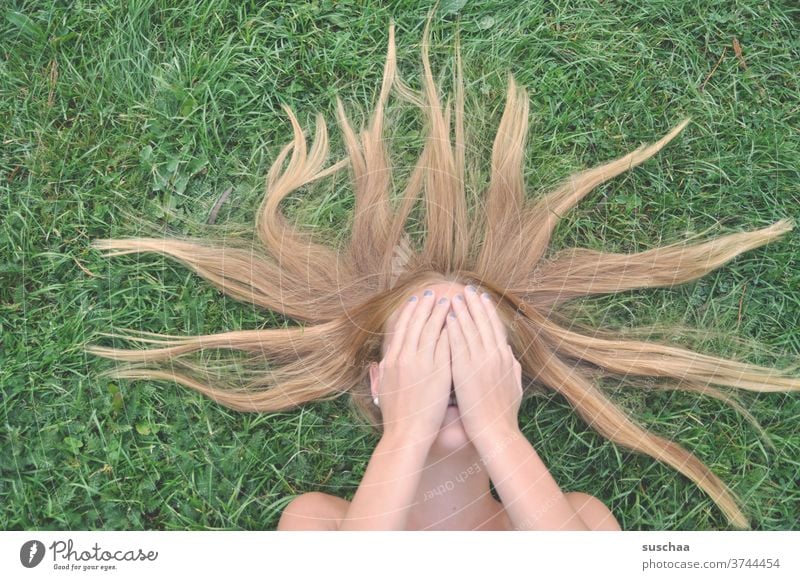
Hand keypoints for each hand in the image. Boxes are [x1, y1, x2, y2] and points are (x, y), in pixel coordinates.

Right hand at [371, 289, 451, 444]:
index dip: (409, 313)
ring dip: (439, 313)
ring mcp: (421, 363)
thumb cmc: (396, 417)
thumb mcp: (382, 390)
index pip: (401, 329)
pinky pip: (445, 345)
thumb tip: (378, 364)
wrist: (405, 434)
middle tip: (431, 292)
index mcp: (391, 361)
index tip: (415, 300)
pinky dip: (450, 331)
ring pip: (431, 330)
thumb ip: (381, 374)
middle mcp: (404, 358)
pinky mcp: (437, 372)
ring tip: (447, 300)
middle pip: (415, 324)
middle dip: (424, 306)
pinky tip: (458, 321)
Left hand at [446, 286, 522, 443]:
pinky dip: (453, 329)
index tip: (482, 298)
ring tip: (454, 297)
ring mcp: (480, 362)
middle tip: (467, 289)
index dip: (488, 312)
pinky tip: (447, 318)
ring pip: (470, 330)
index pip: (496, 329)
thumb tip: (511, 358)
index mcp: (505, 359)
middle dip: (475, 305)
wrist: (495, 432)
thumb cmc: (504, 416)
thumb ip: (512, 370)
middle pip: (484, 323)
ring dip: (462, 311)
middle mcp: (494, 356)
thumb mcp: (515, 388)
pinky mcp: (465, 371)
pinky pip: (458, 344)